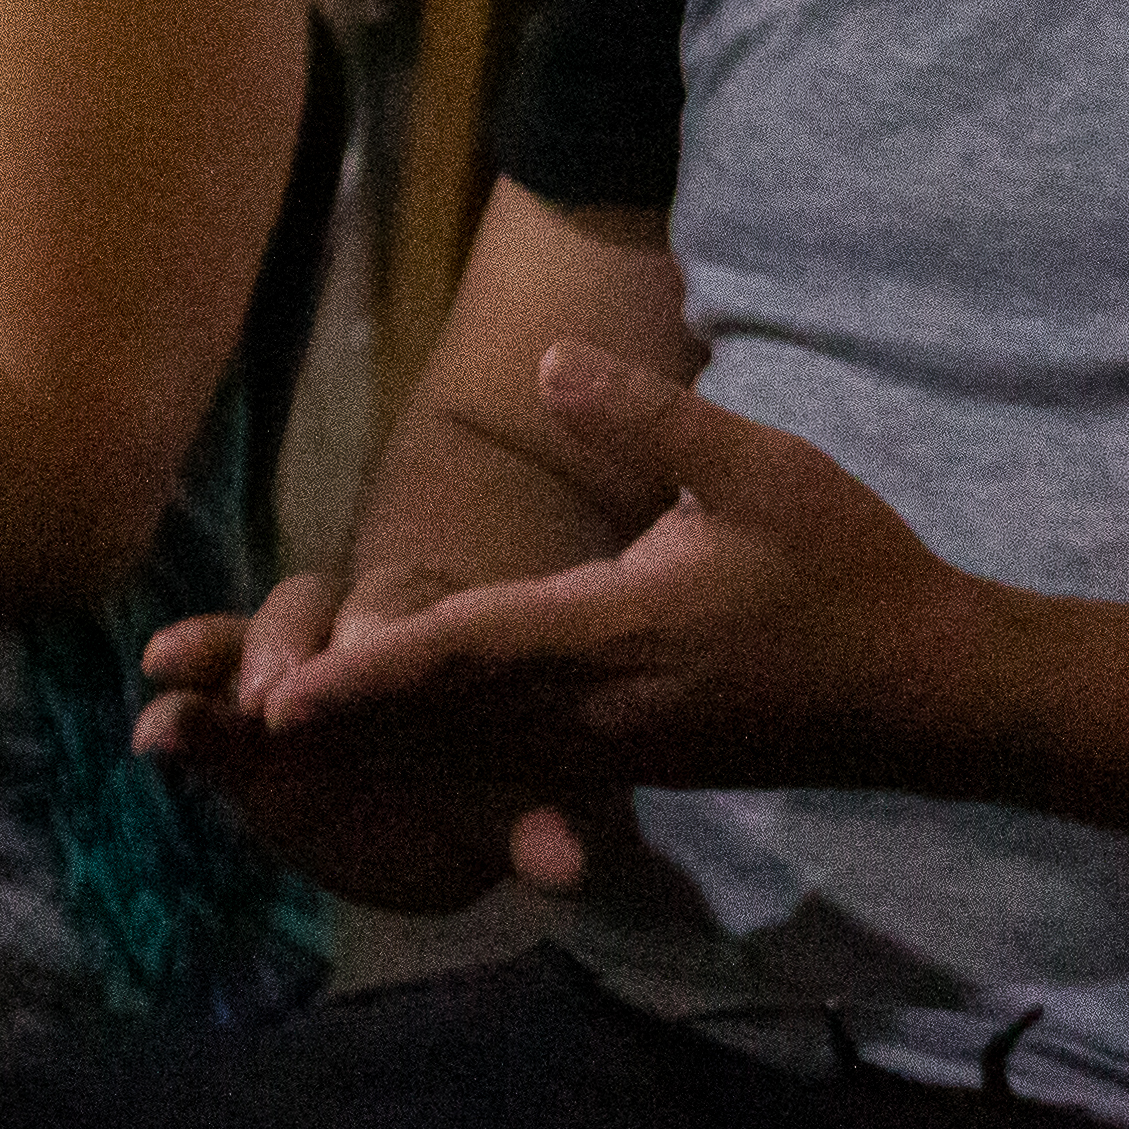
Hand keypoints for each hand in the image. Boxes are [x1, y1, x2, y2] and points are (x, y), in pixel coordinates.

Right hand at [141, 574, 608, 910]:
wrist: (444, 832)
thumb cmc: (495, 792)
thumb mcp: (525, 808)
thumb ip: (538, 831)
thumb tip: (570, 870)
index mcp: (430, 631)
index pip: (398, 603)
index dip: (372, 633)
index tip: (350, 667)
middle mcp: (349, 640)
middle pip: (308, 610)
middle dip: (284, 644)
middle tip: (268, 702)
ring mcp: (287, 683)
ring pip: (242, 645)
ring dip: (208, 659)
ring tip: (171, 684)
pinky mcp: (239, 739)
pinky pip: (201, 710)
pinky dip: (177, 714)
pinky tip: (152, 739)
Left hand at [256, 342, 1006, 796]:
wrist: (922, 691)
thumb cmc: (845, 568)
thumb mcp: (760, 468)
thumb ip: (649, 420)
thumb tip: (545, 362)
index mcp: (613, 633)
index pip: (466, 653)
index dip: (369, 672)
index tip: (280, 696)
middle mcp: (592, 708)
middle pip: (433, 724)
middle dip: (323, 727)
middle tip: (206, 731)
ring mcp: (607, 747)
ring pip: (459, 754)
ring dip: (361, 749)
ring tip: (257, 744)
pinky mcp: (626, 761)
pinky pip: (503, 766)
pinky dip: (429, 761)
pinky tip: (386, 753)